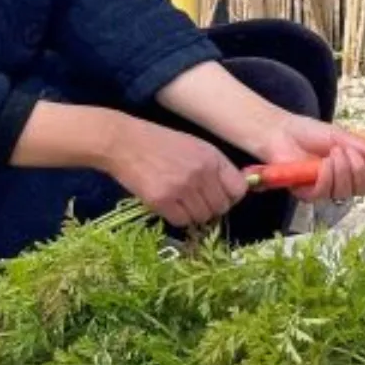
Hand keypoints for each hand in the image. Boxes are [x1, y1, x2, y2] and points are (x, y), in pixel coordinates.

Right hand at [103, 118, 248, 227]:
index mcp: (213, 158)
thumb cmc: (161, 144)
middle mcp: (201, 173)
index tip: (220, 197)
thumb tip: (232, 192)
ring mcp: (182, 188)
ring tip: (181, 202)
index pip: (238, 190)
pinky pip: (181, 221)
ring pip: (202, 217)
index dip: (231, 197)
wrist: (125, 143)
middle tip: (196, 201)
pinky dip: (177, 218)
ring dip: (193, 214)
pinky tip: (169, 205)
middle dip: (211, 208)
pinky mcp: (161, 201)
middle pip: (221, 207)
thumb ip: (216, 167)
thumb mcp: (196, 147)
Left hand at [249, 116, 364, 204]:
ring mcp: (325, 189)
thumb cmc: (310, 133)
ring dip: (343, 171)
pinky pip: (324, 193)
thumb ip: (362, 146)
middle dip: (360, 170)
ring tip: (333, 152)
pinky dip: (328, 177)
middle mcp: (342, 182)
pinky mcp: (307, 193)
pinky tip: (323, 164)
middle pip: (363, 190)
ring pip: (345, 192)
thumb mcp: (340, 136)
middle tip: (349, 151)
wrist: (282, 132)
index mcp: (353, 168)